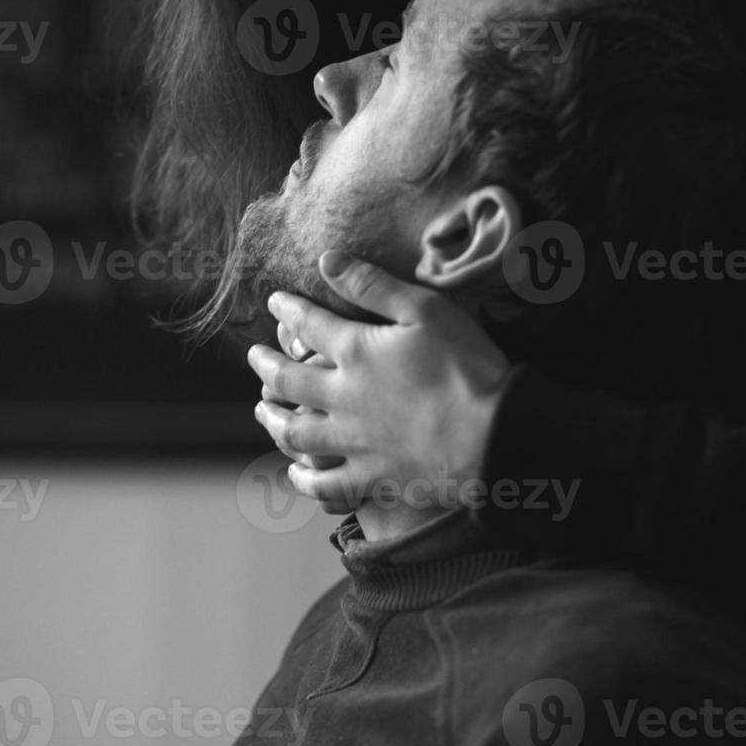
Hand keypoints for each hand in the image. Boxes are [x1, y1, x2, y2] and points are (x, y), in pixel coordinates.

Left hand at [248, 250, 511, 513]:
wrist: (491, 437)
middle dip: (266, 365)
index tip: (275, 302)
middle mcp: (342, 398)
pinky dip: (304, 479)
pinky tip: (295, 472)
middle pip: (289, 380)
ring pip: (295, 432)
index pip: (308, 325)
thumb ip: (373, 286)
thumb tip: (326, 260)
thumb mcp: (425, 310)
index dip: (288, 310)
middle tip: (254, 356)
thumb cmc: (466, 367)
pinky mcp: (370, 477)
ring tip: (261, 409)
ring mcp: (352, 442)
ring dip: (272, 420)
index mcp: (355, 352)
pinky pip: (324, 484)